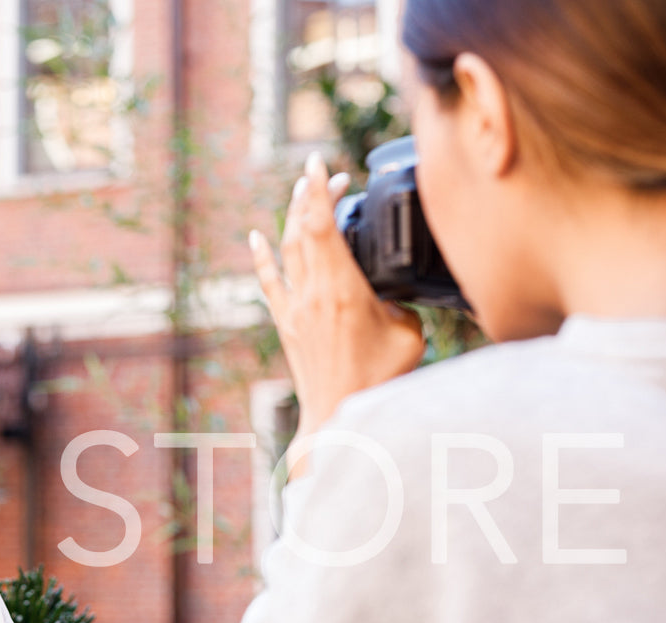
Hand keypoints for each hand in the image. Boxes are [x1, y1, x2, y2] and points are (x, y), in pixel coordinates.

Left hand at [251, 152, 424, 436]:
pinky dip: (263, 256)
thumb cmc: (377, 380)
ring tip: (299, 191)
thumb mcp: (408, 335)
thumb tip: (393, 295)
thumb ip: (400, 306)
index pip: (323, 226)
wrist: (337, 415)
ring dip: (292, 216)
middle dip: (311, 195)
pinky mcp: (286, 325)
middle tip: (325, 174)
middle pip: (304, 229)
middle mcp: (312, 292)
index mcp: (342, 289)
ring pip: (287, 250)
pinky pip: (269, 282)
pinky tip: (257, 236)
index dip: (318, 191)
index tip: (319, 164)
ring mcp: (295, 308)